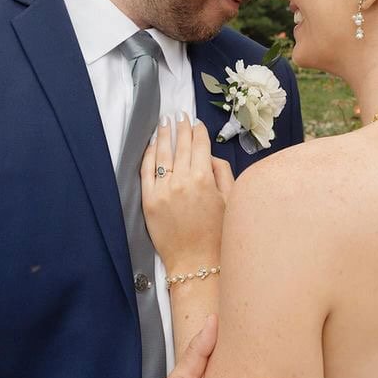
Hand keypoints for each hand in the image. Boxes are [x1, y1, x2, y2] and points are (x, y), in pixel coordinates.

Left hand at [141, 114, 234, 272]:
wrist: (196, 262)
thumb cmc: (217, 233)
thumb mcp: (230, 200)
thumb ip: (222, 172)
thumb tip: (208, 155)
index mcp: (204, 179)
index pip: (199, 146)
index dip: (198, 132)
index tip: (197, 123)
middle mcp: (182, 181)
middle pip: (181, 146)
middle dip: (181, 128)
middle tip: (180, 115)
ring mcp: (163, 190)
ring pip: (163, 154)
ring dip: (164, 135)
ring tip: (165, 122)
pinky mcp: (149, 201)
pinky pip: (147, 171)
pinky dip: (149, 155)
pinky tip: (153, 144)